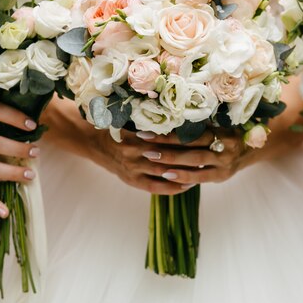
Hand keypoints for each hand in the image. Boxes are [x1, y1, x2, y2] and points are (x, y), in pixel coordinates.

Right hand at [85, 129, 225, 194]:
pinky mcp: (132, 181)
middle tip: (210, 155)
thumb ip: (152, 120)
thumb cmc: (116, 126)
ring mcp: (133, 168)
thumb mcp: (132, 118)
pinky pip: (156, 187)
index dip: (186, 139)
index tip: (204, 138)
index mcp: (136, 134)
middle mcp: (134, 152)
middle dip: (189, 156)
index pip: (166, 138)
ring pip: (165, 172)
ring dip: (185, 172)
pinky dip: (173, 188)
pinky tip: (187, 185)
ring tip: (204, 170)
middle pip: (168, 155)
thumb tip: (181, 115)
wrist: (92, 141)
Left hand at [134, 128, 250, 186]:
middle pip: (191, 145)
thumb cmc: (229, 130)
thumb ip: (201, 121)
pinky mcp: (222, 176)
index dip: (171, 130)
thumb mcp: (220, 122)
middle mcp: (224, 144)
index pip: (192, 129)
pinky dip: (183, 177)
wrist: (253, 148)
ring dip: (171, 161)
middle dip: (166, 145)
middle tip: (144, 144)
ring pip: (194, 161)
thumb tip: (169, 114)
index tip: (149, 128)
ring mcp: (224, 162)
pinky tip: (167, 176)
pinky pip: (200, 178)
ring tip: (151, 158)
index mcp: (221, 127)